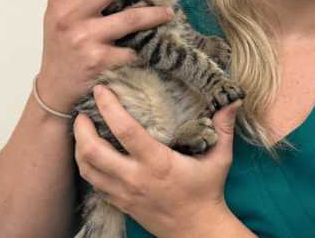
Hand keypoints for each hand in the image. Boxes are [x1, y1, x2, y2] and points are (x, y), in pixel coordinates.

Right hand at [37, 0, 172, 113]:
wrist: (54, 89)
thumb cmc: (62, 45)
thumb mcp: (59, 15)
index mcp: (59, 1)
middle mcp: (69, 17)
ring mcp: (85, 39)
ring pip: (131, 18)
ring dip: (155, 14)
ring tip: (167, 13)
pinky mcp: (100, 61)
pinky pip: (134, 50)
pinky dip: (147, 48)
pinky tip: (154, 46)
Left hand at [74, 85, 241, 236]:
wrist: (196, 230)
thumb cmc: (207, 191)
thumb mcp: (220, 157)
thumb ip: (224, 126)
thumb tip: (234, 98)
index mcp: (158, 163)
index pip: (126, 132)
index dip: (110, 109)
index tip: (102, 91)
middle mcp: (135, 178)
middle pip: (93, 152)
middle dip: (81, 129)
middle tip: (82, 111)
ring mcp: (124, 194)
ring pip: (87, 169)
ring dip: (79, 147)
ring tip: (81, 129)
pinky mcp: (120, 203)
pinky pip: (94, 183)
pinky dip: (87, 165)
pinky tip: (92, 153)